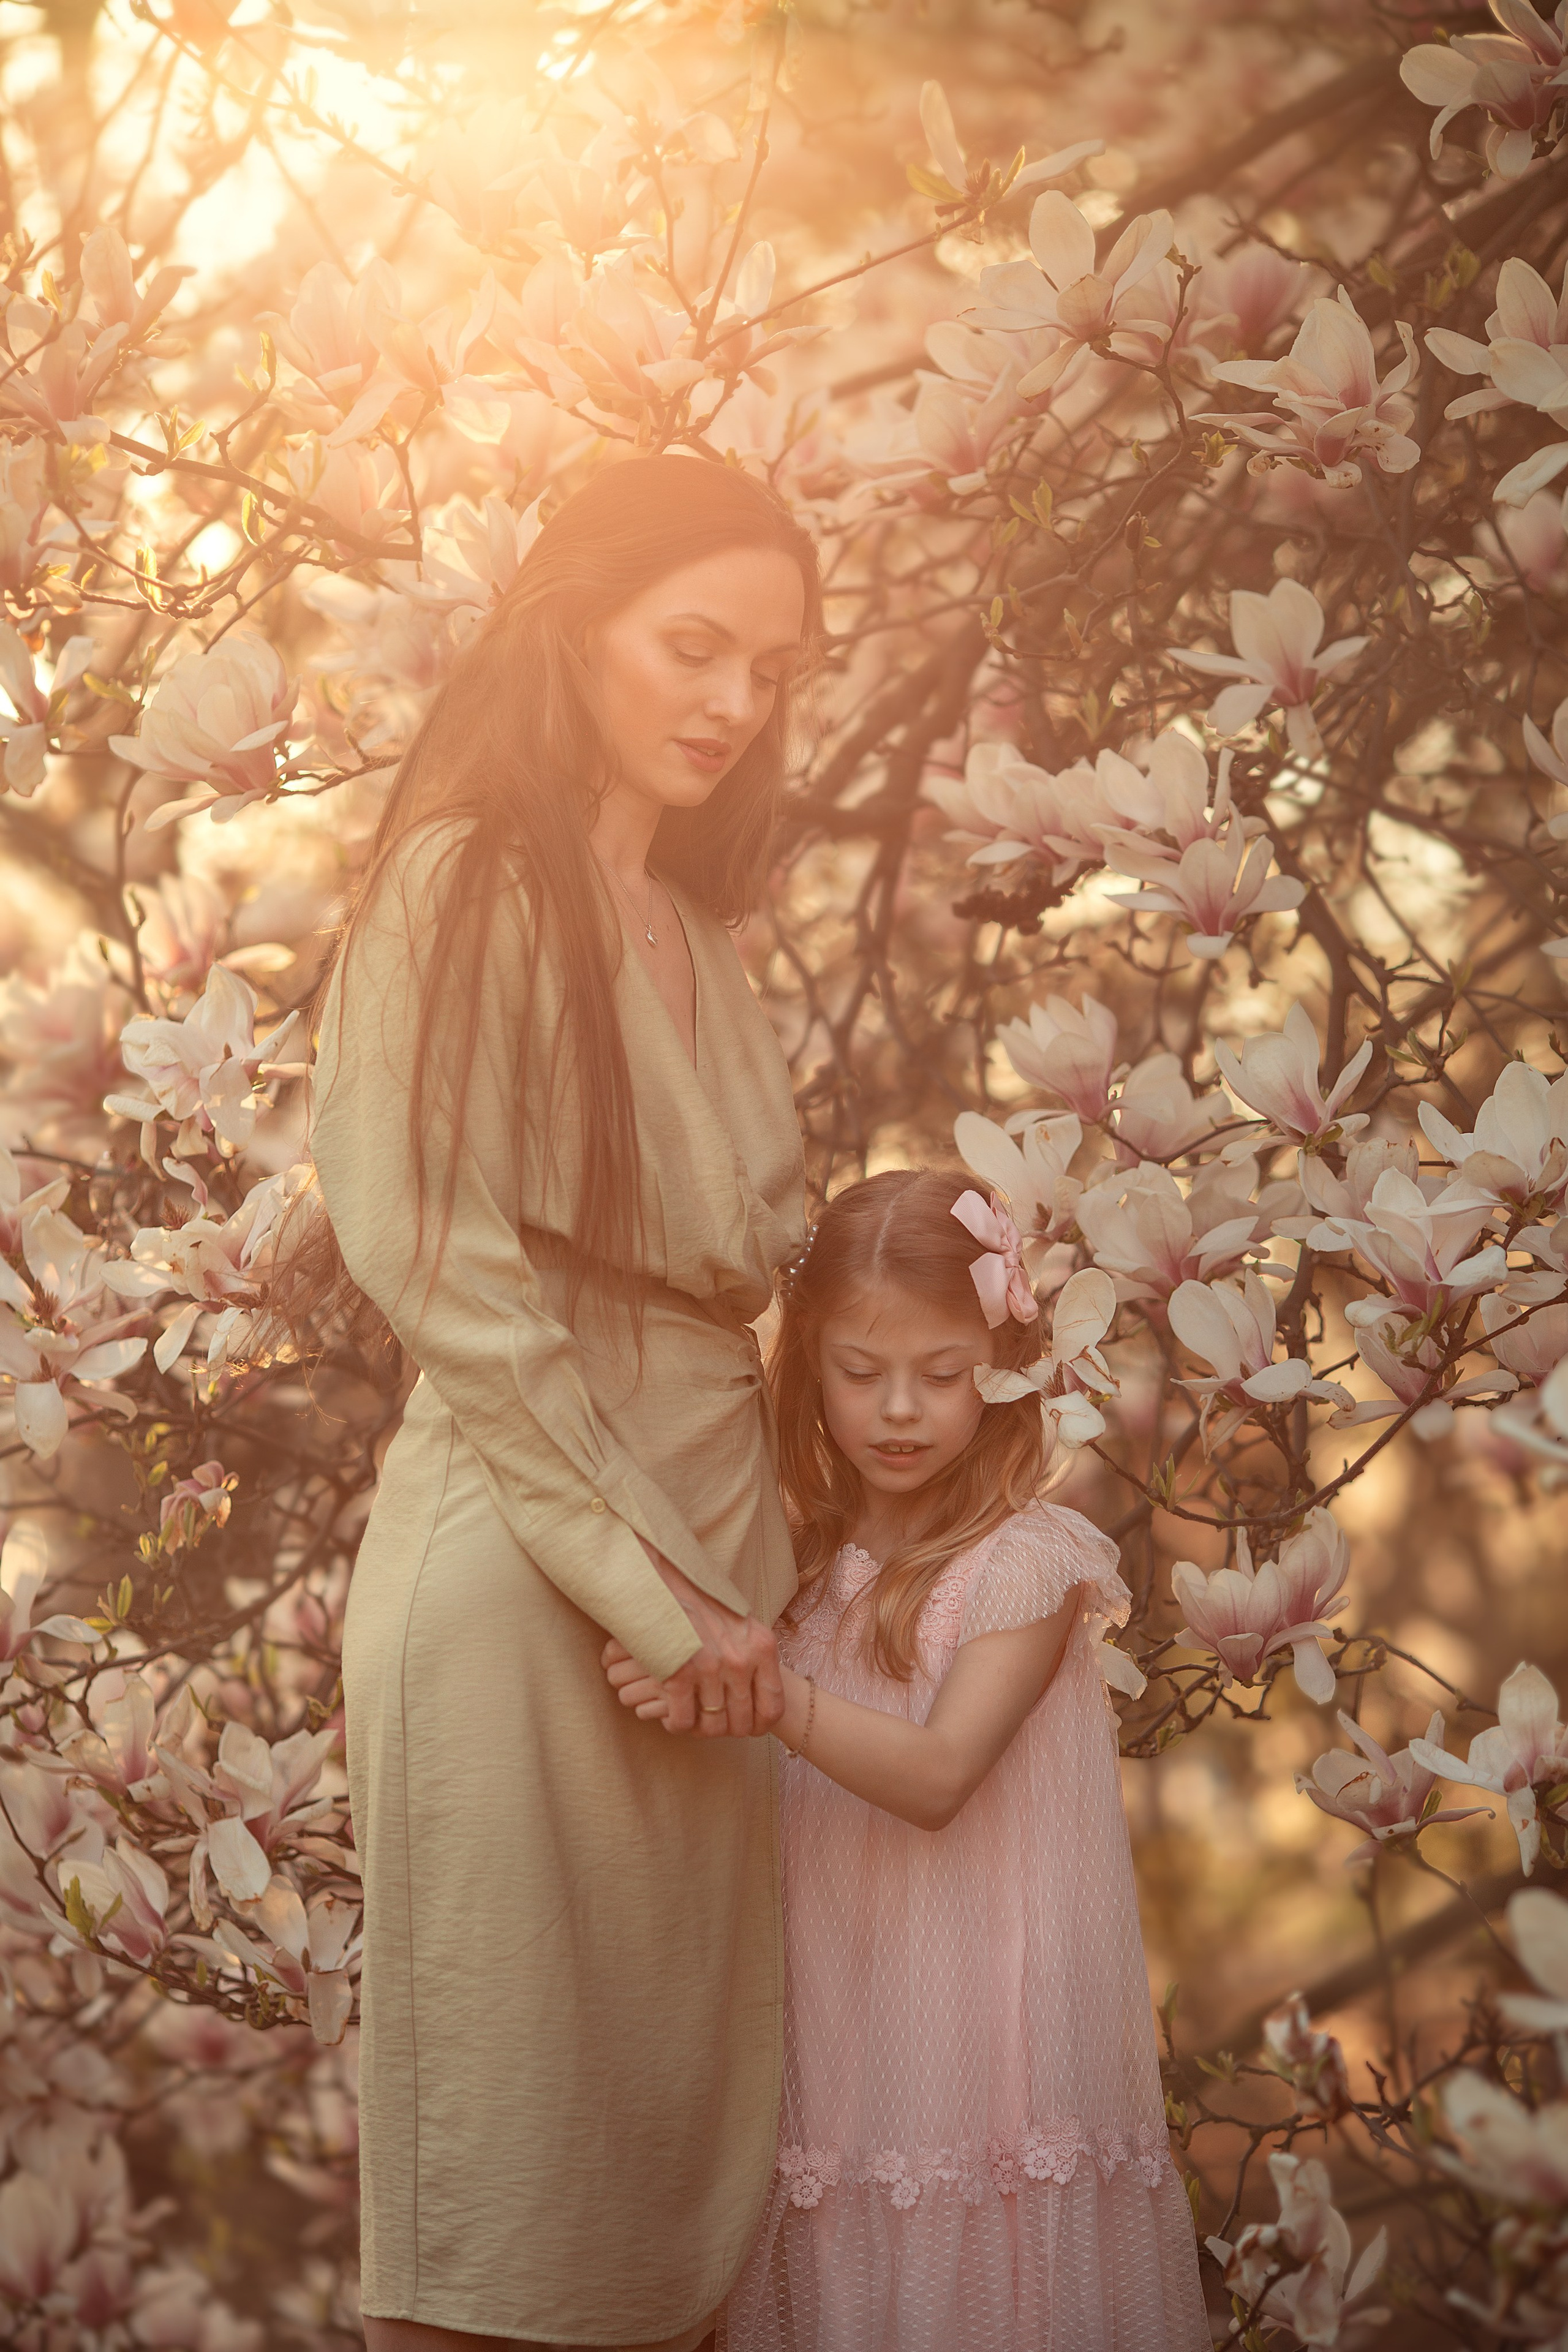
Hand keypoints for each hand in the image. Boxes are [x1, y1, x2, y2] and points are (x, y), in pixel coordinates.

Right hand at [609, 1548, 784, 1736]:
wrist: (660, 1577)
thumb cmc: (699, 1599)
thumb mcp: (740, 1621)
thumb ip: (752, 1653)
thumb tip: (759, 1689)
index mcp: (761, 1646)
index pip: (772, 1708)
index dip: (758, 1727)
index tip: (745, 1728)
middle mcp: (740, 1659)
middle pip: (741, 1722)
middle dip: (725, 1729)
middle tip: (711, 1722)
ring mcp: (709, 1667)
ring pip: (712, 1726)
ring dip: (700, 1729)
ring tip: (691, 1718)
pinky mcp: (677, 1674)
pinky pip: (682, 1722)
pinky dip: (676, 1724)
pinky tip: (671, 1713)